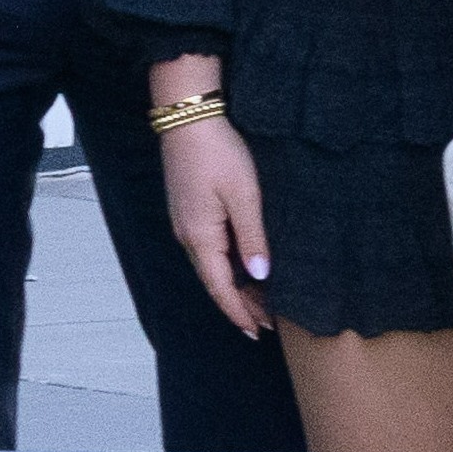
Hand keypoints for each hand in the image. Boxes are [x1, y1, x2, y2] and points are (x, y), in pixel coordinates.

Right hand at [153, 94, 270, 339]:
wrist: (188, 119)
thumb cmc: (217, 154)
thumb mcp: (244, 196)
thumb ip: (252, 238)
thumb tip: (259, 275)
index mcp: (200, 237)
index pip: (220, 287)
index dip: (239, 312)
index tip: (257, 331)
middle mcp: (188, 236)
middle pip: (215, 281)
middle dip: (240, 305)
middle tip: (266, 324)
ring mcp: (186, 223)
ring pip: (212, 267)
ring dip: (235, 286)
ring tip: (260, 300)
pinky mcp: (189, 211)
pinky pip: (209, 250)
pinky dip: (228, 266)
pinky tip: (243, 266)